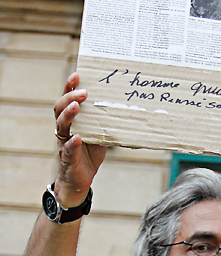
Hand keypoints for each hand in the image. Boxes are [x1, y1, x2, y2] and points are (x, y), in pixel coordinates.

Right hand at [53, 72, 106, 207]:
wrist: (80, 180)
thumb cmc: (89, 154)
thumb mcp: (100, 135)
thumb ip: (106, 123)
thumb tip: (125, 111)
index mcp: (72, 120)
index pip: (67, 99)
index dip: (70, 86)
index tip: (78, 74)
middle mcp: (64, 128)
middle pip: (60, 108)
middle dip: (70, 97)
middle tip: (83, 91)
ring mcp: (64, 142)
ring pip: (61, 125)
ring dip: (69, 114)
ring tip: (77, 106)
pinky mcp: (68, 157)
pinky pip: (68, 148)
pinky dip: (72, 142)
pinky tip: (77, 137)